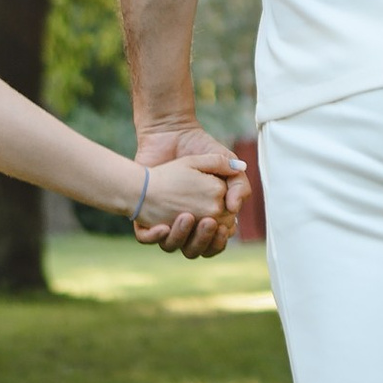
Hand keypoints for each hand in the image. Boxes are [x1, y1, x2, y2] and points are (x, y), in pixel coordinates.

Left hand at [133, 129, 244, 257]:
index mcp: (206, 215)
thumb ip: (239, 184)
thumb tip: (235, 208)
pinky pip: (146, 237)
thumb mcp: (225, 164)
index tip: (222, 226)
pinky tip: (163, 226)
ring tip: (187, 217)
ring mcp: (164, 220)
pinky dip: (154, 237)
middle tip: (209, 223)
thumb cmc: (200, 147)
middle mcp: (185, 223)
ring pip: (172, 246)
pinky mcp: (144, 215)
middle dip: (203, 241)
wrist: (170, 133)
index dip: (219, 240)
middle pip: (195, 249)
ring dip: (181, 237)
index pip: (214, 242)